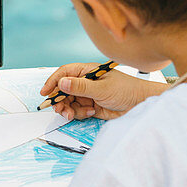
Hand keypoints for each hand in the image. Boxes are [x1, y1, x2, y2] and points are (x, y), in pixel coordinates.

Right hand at [40, 62, 168, 119]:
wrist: (141, 105)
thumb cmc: (126, 90)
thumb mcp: (102, 88)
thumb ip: (81, 87)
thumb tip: (62, 83)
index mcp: (88, 72)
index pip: (65, 73)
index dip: (53, 82)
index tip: (45, 92)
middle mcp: (86, 82)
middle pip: (64, 90)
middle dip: (60, 100)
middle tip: (60, 109)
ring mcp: (88, 95)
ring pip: (69, 102)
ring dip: (69, 109)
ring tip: (73, 115)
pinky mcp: (92, 107)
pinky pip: (78, 111)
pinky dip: (80, 114)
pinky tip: (91, 113)